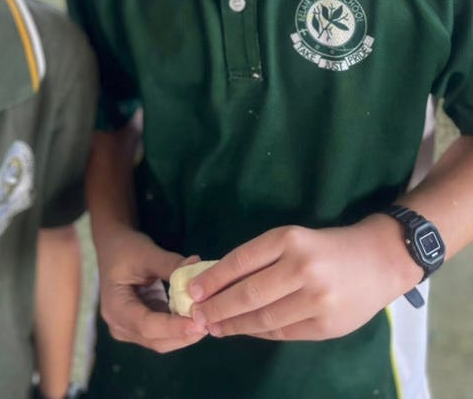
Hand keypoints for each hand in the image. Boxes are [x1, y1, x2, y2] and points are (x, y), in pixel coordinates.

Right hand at [95, 227, 207, 352]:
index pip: (147, 325)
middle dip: (183, 334)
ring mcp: (130, 329)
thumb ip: (170, 264)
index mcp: (116, 307)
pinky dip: (180, 327)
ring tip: (207, 320)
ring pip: (161, 341)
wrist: (113, 247)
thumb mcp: (146, 253)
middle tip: (210, 322)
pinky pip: (163, 333)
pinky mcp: (142, 327)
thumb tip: (198, 266)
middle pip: (156, 340)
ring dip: (185, 333)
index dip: (174, 327)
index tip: (199, 323)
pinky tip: (197, 317)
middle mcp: (120, 325)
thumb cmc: (126, 249)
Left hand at [186, 215, 420, 341]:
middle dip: (217, 307)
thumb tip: (221, 282)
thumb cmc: (328, 247)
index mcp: (289, 239)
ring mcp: (315, 300)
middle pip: (248, 294)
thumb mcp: (294, 239)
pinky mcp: (327, 326)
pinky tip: (244, 330)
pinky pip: (283, 332)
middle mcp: (301, 268)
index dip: (213, 279)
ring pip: (264, 318)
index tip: (192, 290)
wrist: (380, 260)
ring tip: (215, 327)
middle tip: (196, 315)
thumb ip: (262, 259)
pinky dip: (260, 333)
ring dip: (235, 325)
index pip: (241, 261)